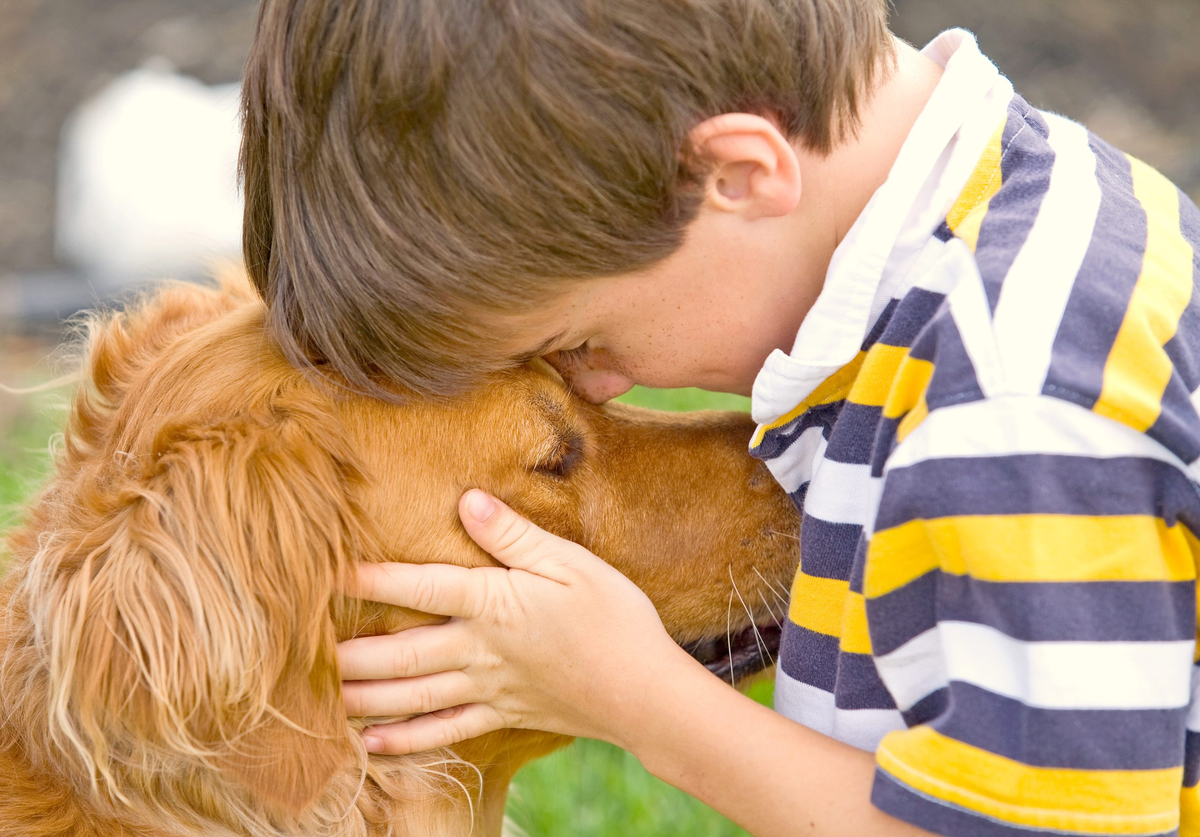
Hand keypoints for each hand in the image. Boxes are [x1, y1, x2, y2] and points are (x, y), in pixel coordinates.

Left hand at [336, 489, 693, 754]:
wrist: (646, 692)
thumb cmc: (615, 618)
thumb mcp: (570, 563)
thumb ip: (514, 535)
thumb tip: (466, 500)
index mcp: (493, 603)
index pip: (419, 584)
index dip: (370, 575)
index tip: (324, 569)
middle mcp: (480, 649)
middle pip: (400, 652)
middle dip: (348, 652)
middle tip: (299, 650)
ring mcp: (488, 688)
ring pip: (412, 695)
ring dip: (363, 697)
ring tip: (320, 698)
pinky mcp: (502, 715)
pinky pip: (444, 732)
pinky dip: (405, 740)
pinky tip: (371, 744)